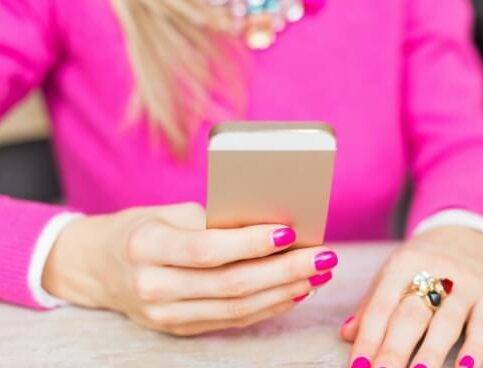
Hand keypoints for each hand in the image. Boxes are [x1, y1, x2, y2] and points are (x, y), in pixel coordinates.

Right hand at [42, 203, 337, 335]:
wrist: (97, 268)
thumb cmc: (139, 228)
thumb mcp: (167, 213)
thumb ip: (214, 221)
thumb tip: (272, 224)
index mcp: (146, 247)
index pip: (207, 249)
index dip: (251, 243)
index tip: (290, 231)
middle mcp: (153, 286)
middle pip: (231, 283)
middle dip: (285, 270)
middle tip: (323, 256)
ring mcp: (165, 315)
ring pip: (237, 307)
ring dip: (284, 291)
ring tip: (318, 273)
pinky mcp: (179, 329)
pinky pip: (232, 320)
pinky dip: (267, 307)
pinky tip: (294, 292)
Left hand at [340, 226, 482, 367]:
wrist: (472, 231)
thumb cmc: (425, 260)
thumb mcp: (395, 271)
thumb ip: (372, 304)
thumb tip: (347, 335)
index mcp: (403, 265)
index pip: (381, 306)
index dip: (368, 338)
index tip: (358, 366)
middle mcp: (434, 272)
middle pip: (411, 316)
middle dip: (394, 350)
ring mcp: (465, 286)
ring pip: (446, 323)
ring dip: (431, 353)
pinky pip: (482, 326)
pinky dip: (474, 349)